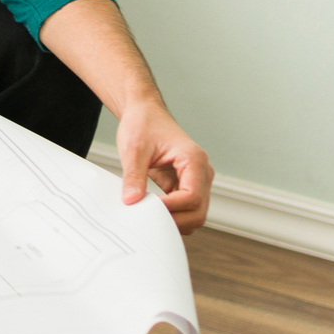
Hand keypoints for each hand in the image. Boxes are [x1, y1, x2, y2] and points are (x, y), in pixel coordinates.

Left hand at [117, 103, 212, 232]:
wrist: (145, 113)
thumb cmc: (143, 124)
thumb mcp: (134, 150)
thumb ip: (134, 176)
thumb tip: (132, 202)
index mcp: (193, 160)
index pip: (191, 197)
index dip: (170, 209)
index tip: (146, 209)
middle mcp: (202, 171)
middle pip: (198, 211)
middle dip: (175, 221)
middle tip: (146, 220)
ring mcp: (197, 180)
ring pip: (195, 213)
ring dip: (174, 220)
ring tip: (147, 216)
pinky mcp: (186, 184)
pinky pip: (185, 208)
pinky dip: (171, 214)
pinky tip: (151, 212)